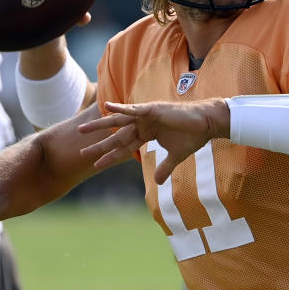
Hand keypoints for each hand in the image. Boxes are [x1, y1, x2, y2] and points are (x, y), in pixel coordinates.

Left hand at [78, 99, 229, 183]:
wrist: (207, 124)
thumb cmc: (193, 136)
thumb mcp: (176, 156)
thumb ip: (165, 167)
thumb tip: (158, 182)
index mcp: (147, 133)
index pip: (125, 147)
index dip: (111, 156)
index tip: (96, 165)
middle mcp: (143, 124)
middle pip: (117, 135)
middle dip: (100, 144)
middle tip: (81, 151)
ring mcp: (146, 116)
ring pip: (118, 121)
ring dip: (100, 125)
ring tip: (82, 130)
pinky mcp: (152, 109)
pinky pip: (133, 109)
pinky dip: (120, 108)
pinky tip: (106, 107)